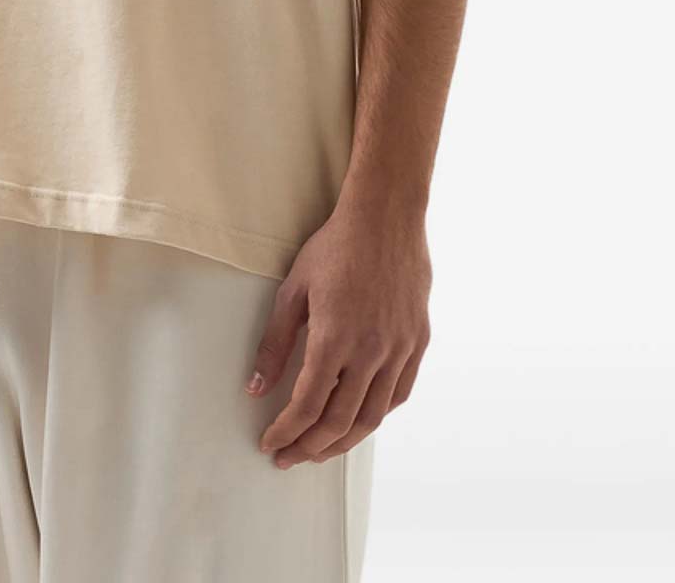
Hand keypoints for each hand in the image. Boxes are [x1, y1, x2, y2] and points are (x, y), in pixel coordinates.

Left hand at [246, 197, 431, 467]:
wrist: (386, 217)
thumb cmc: (335, 248)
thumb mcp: (293, 290)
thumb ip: (275, 343)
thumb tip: (256, 388)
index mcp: (334, 338)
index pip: (307, 405)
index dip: (286, 431)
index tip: (270, 442)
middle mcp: (370, 351)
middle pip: (339, 422)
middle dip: (310, 447)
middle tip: (289, 456)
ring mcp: (399, 349)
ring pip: (372, 417)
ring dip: (343, 441)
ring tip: (321, 449)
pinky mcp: (418, 342)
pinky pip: (398, 394)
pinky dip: (377, 416)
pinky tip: (359, 419)